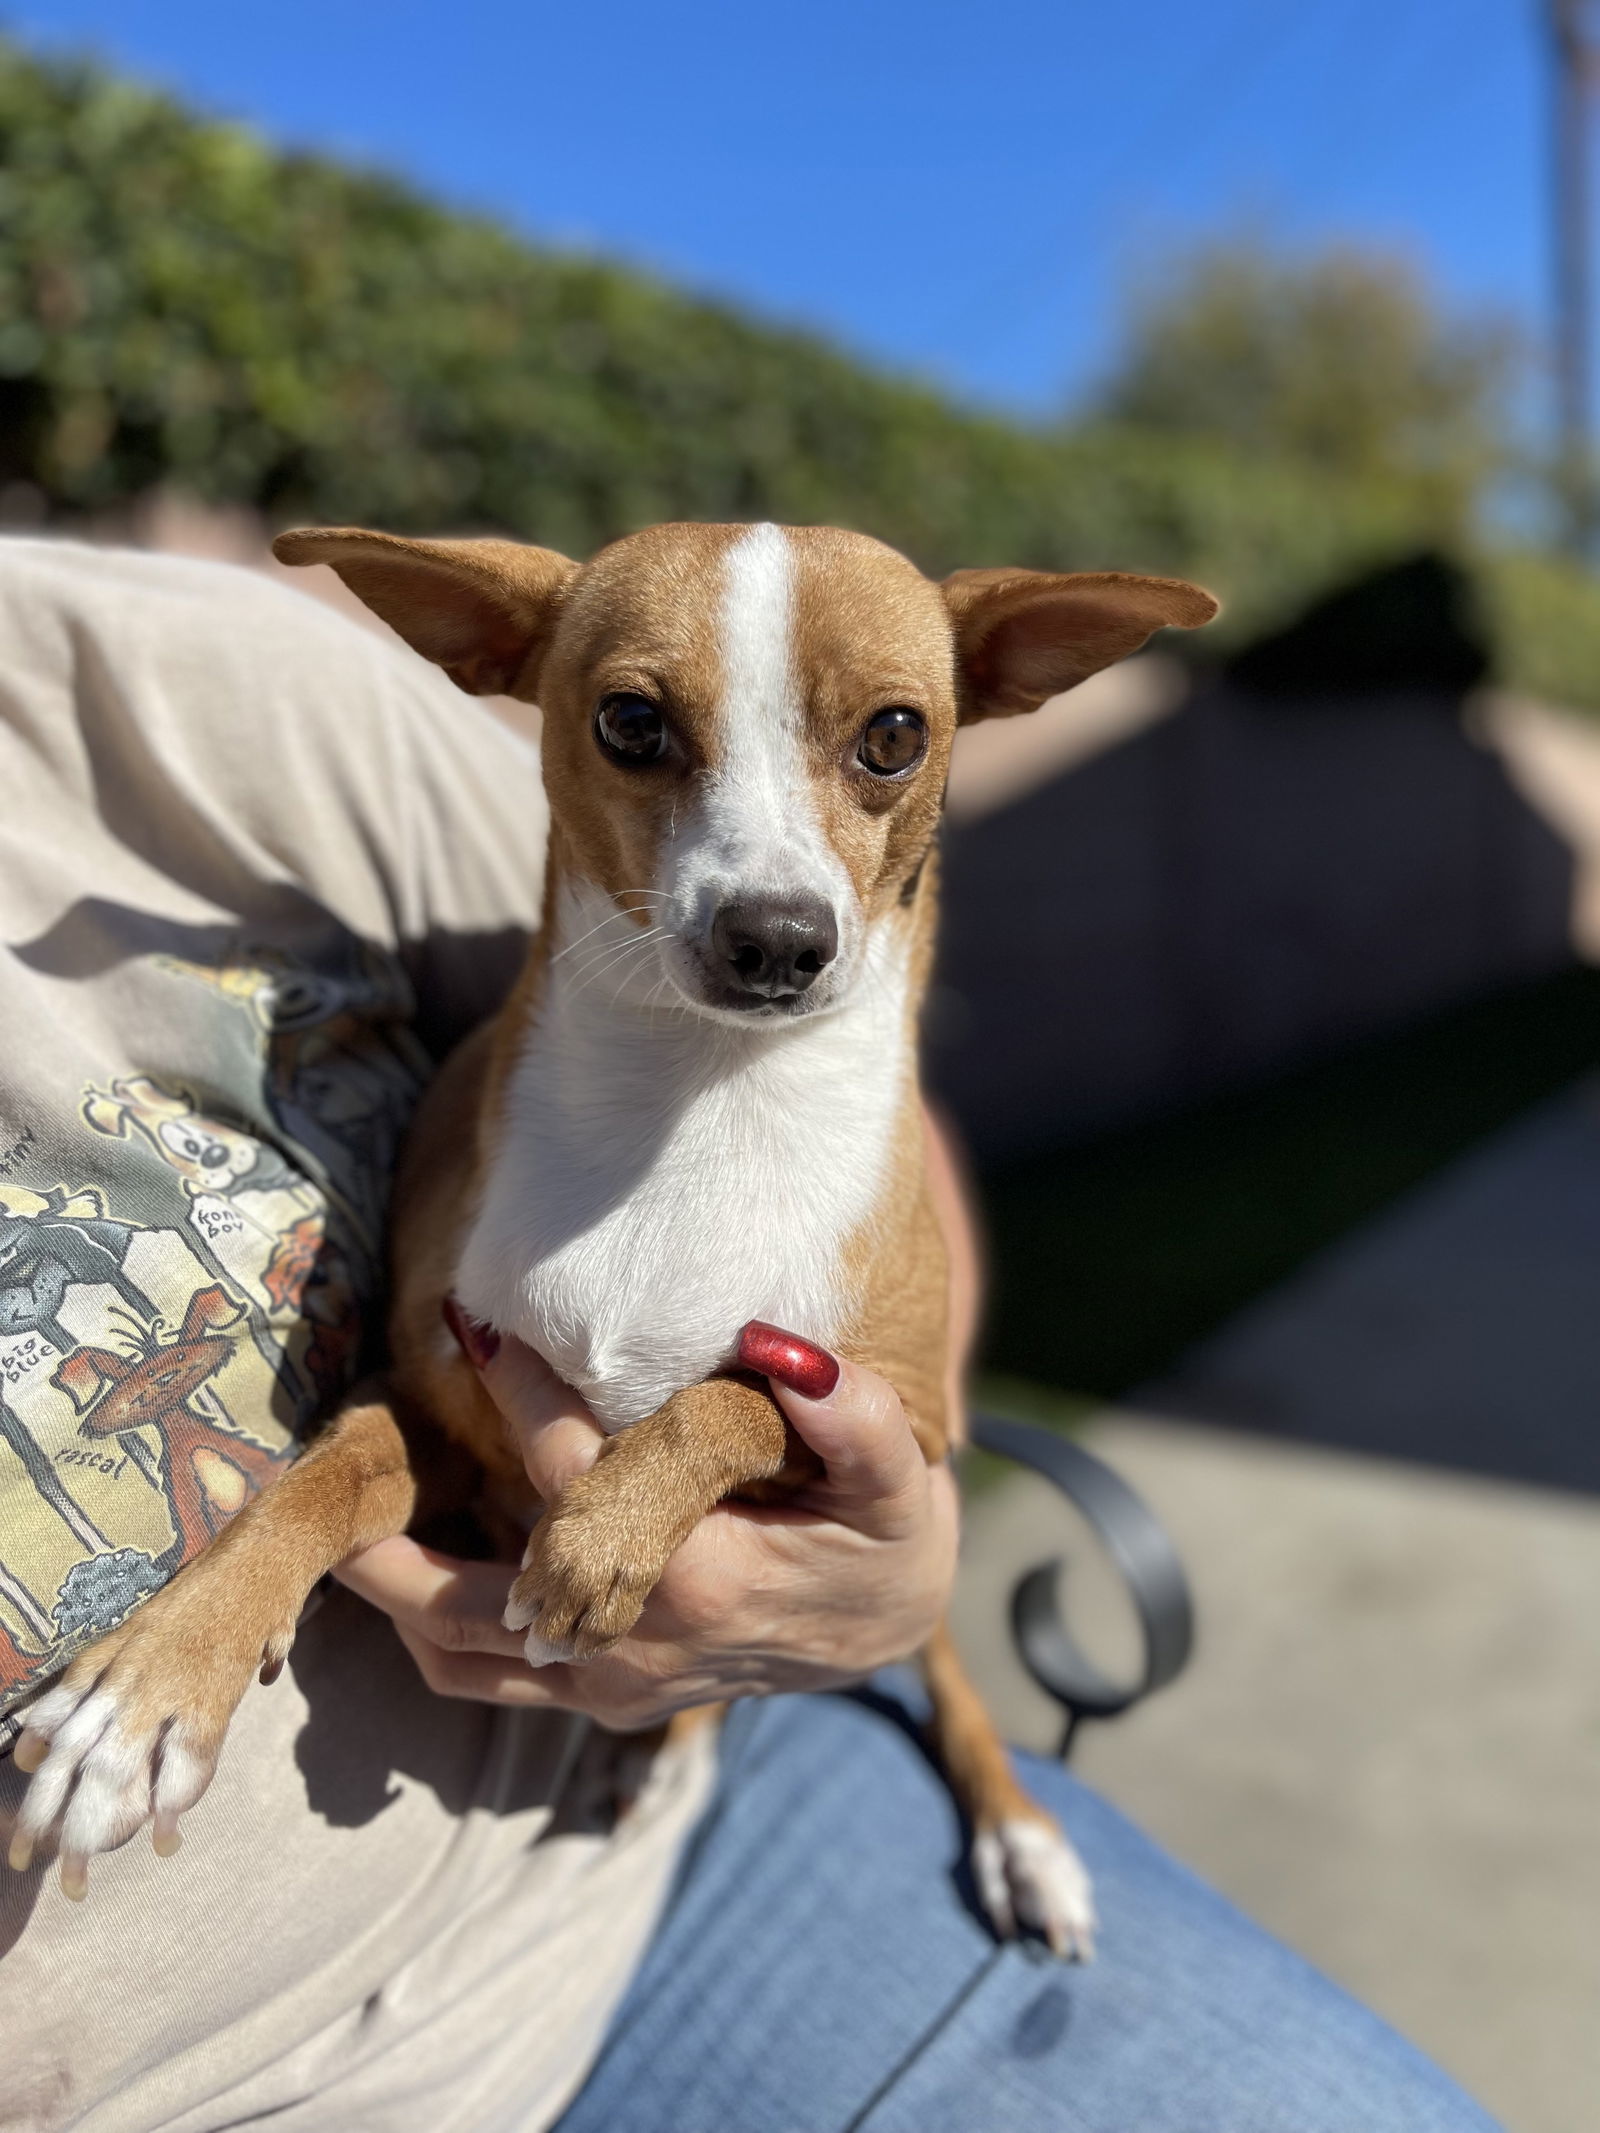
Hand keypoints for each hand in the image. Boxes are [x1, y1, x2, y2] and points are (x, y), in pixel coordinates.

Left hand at [334, 1337, 958, 1729]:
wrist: (883, 1625)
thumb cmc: (881, 1533)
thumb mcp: (896, 1476)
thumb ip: (857, 1417)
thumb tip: (788, 1350)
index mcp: (699, 1575)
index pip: (574, 1476)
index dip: (521, 1393)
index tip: (476, 1326)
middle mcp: (639, 1641)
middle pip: (473, 1607)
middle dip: (390, 1550)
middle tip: (333, 1475)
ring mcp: (615, 1684)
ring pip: (467, 1660)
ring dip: (397, 1602)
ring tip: (347, 1532)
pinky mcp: (606, 1698)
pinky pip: (494, 1680)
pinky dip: (438, 1637)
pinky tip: (414, 1573)